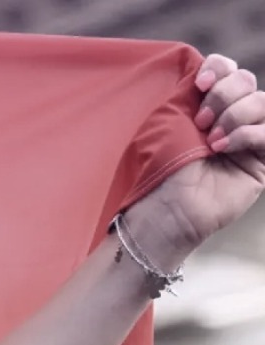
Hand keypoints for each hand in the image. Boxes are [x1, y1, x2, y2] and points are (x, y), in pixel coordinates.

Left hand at [129, 54, 264, 268]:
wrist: (166, 206)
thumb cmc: (159, 166)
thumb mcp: (169, 119)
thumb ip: (192, 89)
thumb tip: (212, 68)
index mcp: (204, 103)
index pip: (227, 68)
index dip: (219, 68)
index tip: (200, 83)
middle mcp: (228, 116)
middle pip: (246, 80)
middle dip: (223, 95)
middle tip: (199, 122)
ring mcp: (247, 136)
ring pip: (262, 102)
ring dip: (234, 115)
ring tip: (211, 140)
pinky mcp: (261, 159)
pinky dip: (247, 133)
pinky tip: (223, 149)